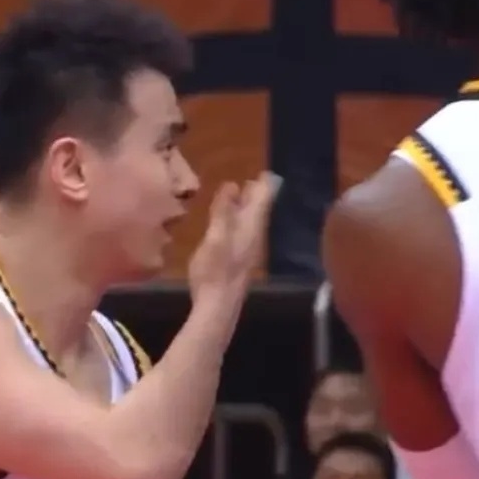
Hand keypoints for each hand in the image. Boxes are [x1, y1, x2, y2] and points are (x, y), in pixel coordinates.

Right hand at [187, 172, 279, 308]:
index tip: (263, 172)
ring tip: (240, 196)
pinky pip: (243, 233)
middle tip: (253, 181)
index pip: (261, 201)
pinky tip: (231, 224)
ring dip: (246, 208)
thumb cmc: (215, 270)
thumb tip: (232, 184)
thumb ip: (223, 211)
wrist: (218, 306)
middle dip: (255, 195)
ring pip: (251, 222)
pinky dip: (239, 221)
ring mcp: (247, 250)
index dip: (262, 186)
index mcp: (249, 228)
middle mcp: (253, 237)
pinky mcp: (239, 260)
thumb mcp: (215, 236)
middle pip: (258, 211)